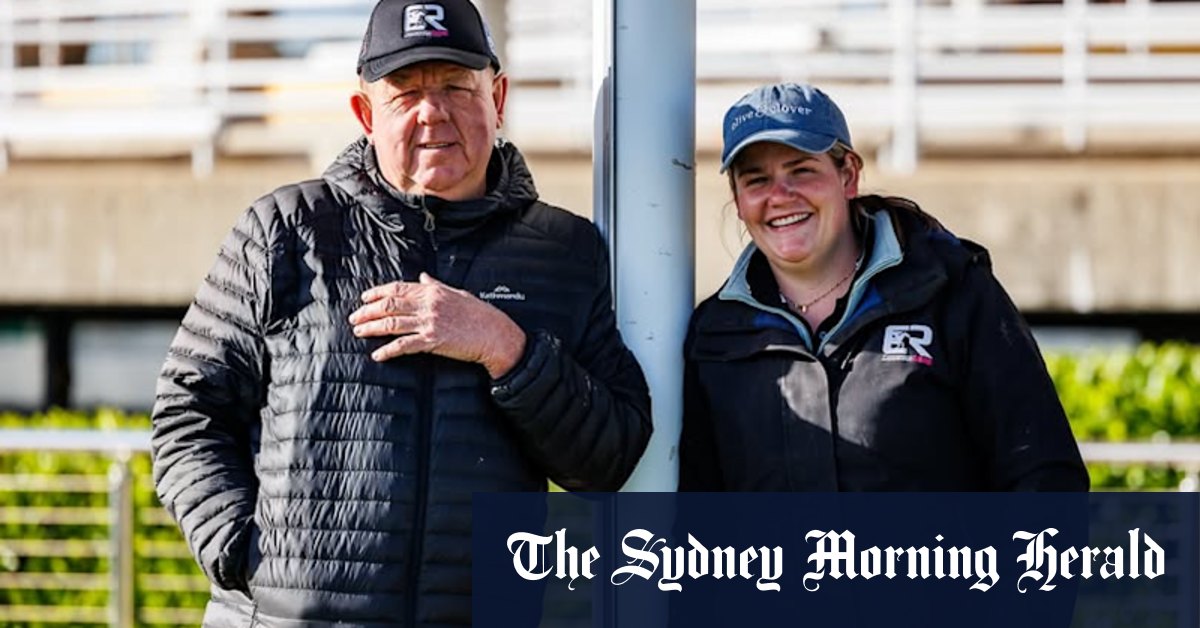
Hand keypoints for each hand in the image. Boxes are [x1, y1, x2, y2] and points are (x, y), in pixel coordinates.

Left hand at [349, 273, 526, 377]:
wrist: (495, 334)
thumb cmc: (479, 314)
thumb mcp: (457, 293)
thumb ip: (436, 285)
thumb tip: (422, 277)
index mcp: (433, 291)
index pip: (397, 288)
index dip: (377, 292)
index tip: (364, 298)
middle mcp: (428, 304)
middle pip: (389, 305)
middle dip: (368, 311)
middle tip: (355, 318)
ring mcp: (430, 322)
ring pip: (392, 324)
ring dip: (372, 328)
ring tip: (359, 332)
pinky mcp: (433, 341)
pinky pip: (404, 346)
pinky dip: (388, 350)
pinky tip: (378, 355)